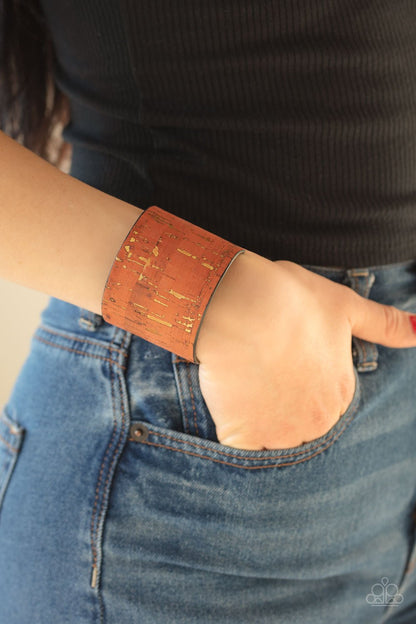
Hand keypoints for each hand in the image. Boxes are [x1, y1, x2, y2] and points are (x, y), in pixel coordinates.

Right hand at [195, 251, 415, 449]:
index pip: (324, 401)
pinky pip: (241, 449)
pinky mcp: (243, 437)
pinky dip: (235, 429)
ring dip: (258, 417)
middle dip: (281, 403)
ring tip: (245, 378)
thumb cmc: (289, 298)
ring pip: (270, 438)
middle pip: (299, 423)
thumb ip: (384, 324)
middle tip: (262, 367)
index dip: (300, 378)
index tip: (283, 358)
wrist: (237, 304)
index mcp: (341, 393)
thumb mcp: (344, 305)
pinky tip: (229, 398)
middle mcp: (318, 421)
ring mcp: (280, 433)